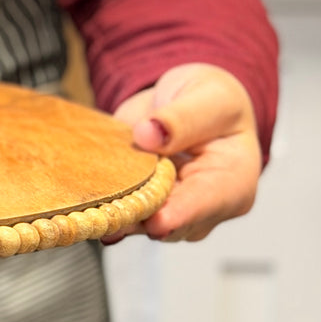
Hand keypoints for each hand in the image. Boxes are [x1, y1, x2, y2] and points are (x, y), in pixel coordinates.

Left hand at [112, 63, 261, 242]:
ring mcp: (172, 214)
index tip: (154, 221)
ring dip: (116, 214)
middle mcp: (205, 209)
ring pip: (140, 224)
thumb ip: (182, 117)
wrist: (191, 104)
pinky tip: (87, 209)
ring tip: (94, 205)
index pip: (204, 204)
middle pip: (168, 224)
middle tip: (105, 211)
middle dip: (138, 217)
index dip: (178, 215)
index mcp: (233, 182)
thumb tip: (148, 133)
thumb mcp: (208, 97)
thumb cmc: (211, 101)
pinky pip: (122, 215)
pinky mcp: (145, 209)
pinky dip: (105, 209)